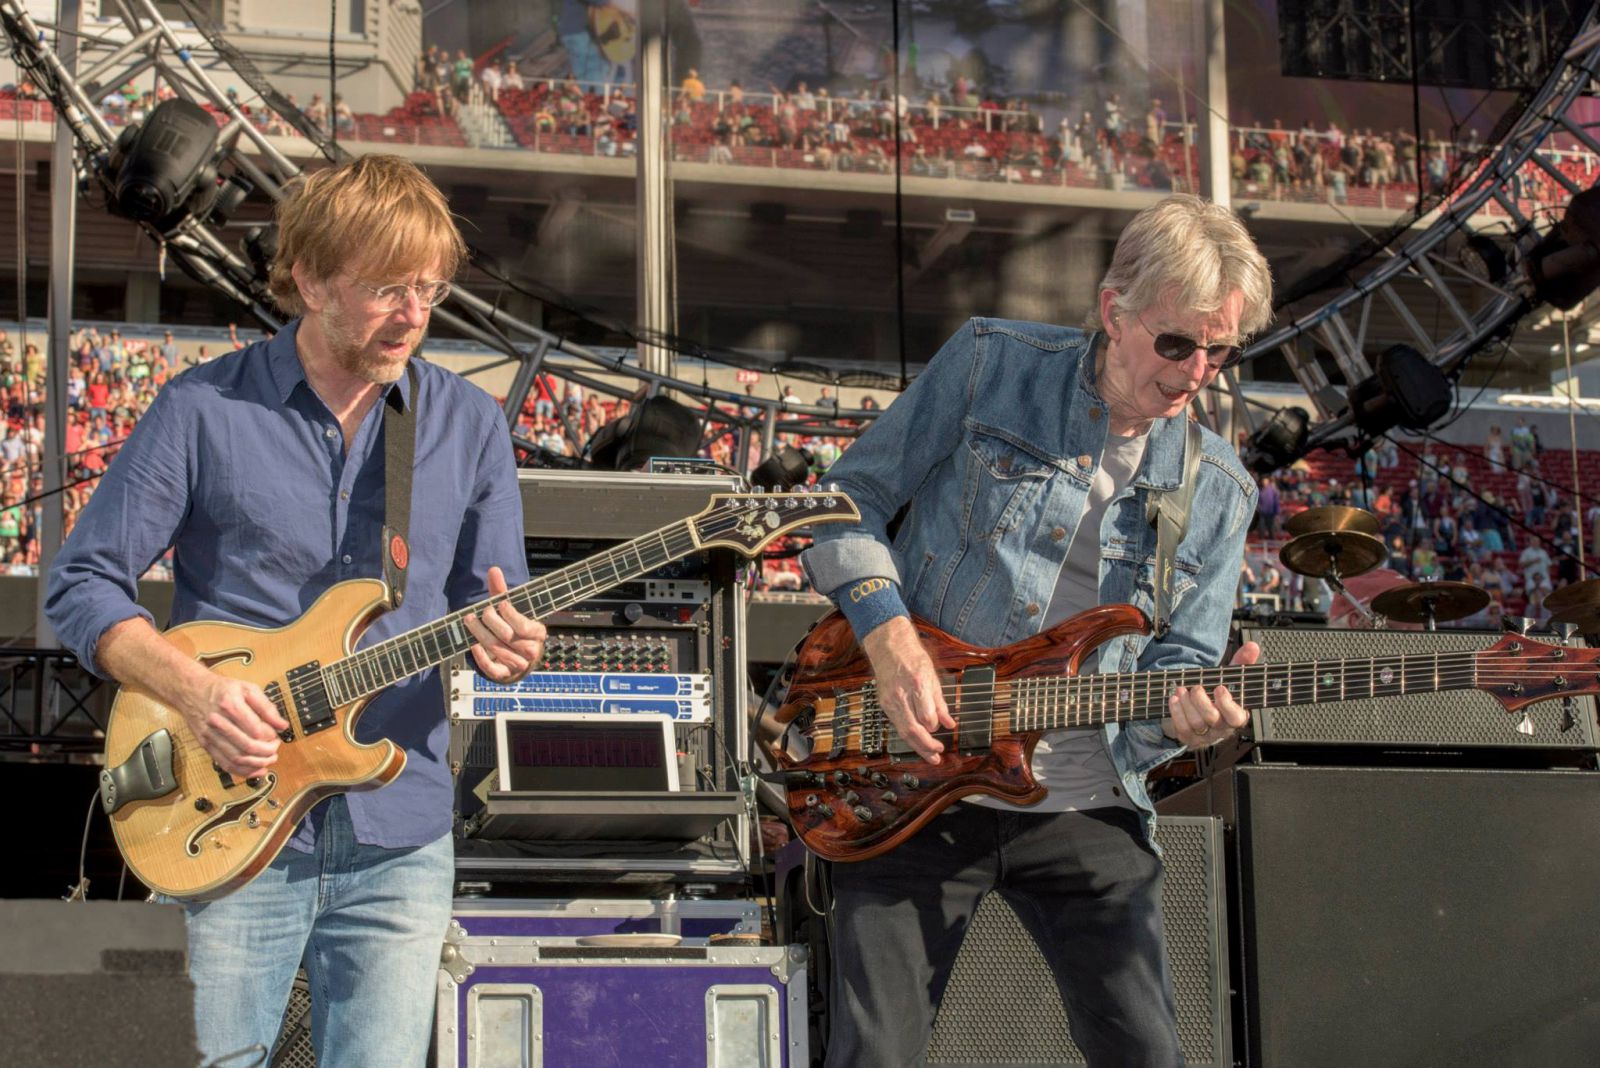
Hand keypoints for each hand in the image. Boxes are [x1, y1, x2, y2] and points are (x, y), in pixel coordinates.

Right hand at [183, 673, 290, 777]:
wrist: (191, 691)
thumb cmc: (222, 690)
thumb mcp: (248, 689)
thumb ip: (267, 707)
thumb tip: (282, 725)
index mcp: (230, 705)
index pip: (256, 729)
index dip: (270, 736)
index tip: (276, 735)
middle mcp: (218, 722)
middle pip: (247, 746)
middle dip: (267, 752)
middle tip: (275, 749)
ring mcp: (210, 735)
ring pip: (236, 759)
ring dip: (257, 764)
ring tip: (269, 760)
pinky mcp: (206, 745)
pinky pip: (224, 764)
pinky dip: (242, 771)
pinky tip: (255, 770)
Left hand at [465, 565, 546, 682]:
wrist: (518, 654)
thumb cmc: (514, 627)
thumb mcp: (511, 610)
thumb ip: (502, 592)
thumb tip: (494, 570)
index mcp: (537, 633)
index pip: (523, 626)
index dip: (509, 615)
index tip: (498, 604)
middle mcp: (531, 650)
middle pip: (507, 637)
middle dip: (490, 622)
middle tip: (480, 613)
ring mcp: (519, 664)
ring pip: (497, 650)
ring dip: (480, 635)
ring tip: (469, 621)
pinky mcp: (506, 674)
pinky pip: (494, 670)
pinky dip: (482, 658)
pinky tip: (473, 646)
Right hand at [860, 616, 954, 763]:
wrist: (889, 646)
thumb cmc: (913, 657)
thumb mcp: (933, 676)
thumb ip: (941, 703)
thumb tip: (950, 723)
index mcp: (917, 685)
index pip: (927, 718)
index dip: (935, 727)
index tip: (942, 729)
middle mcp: (901, 696)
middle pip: (913, 730)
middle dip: (926, 747)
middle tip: (937, 755)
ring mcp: (890, 701)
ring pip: (903, 732)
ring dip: (917, 746)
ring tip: (930, 756)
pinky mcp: (883, 704)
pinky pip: (897, 725)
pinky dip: (908, 735)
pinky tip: (917, 741)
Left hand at [1163, 640, 1259, 747]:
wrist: (1195, 711)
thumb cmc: (1216, 693)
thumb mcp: (1229, 678)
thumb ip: (1241, 662)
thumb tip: (1252, 646)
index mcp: (1236, 716)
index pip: (1236, 718)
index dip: (1227, 704)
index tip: (1219, 688)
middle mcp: (1222, 729)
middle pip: (1212, 719)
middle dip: (1201, 700)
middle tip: (1196, 687)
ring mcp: (1205, 736)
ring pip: (1196, 723)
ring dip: (1186, 704)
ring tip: (1181, 689)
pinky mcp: (1188, 738)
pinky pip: (1182, 729)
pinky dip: (1176, 712)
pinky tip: (1174, 699)